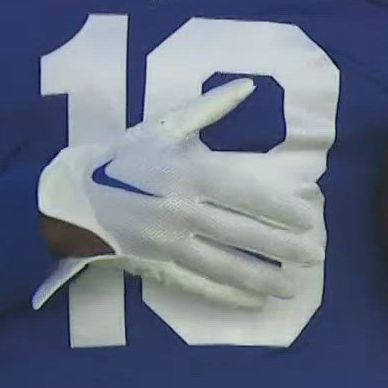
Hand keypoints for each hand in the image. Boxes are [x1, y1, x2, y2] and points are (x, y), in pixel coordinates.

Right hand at [36, 78, 323, 309]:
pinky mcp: (158, 264)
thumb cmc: (124, 157)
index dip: (277, 208)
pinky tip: (254, 302)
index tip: (308, 219)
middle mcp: (180, 210)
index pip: (242, 193)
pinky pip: (199, 284)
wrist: (73, 195)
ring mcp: (169, 242)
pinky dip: (228, 295)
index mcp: (186, 172)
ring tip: (292, 287)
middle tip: (314, 256)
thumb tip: (248, 84)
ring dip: (261, 277)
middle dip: (280, 247)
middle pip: (240, 233)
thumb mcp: (164, 126)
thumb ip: (210, 107)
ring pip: (224, 265)